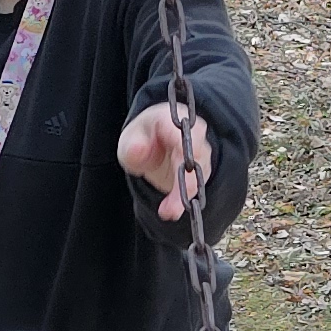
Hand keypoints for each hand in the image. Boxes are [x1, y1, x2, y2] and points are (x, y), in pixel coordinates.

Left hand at [116, 101, 213, 221]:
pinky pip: (195, 186)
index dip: (183, 143)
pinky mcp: (200, 171)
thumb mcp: (130, 141)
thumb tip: (137, 150)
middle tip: (172, 198)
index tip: (183, 158)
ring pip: (197, 173)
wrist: (153, 147)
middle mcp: (191, 133)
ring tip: (168, 211)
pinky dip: (182, 200)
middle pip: (194, 153)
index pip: (180, 128)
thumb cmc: (142, 140)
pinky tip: (170, 211)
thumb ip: (132, 146)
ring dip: (184, 194)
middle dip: (185, 178)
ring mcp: (200, 152)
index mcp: (171, 119)